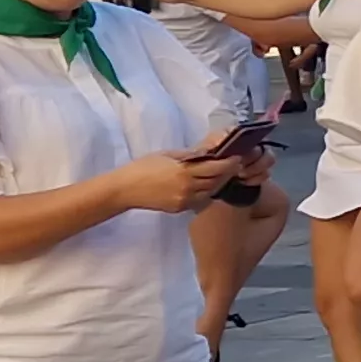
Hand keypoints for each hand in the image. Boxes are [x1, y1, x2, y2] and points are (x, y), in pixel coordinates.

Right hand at [116, 150, 246, 215]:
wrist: (124, 190)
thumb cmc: (142, 167)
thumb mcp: (167, 155)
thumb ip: (189, 156)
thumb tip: (208, 152)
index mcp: (184, 172)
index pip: (215, 168)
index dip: (229, 163)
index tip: (237, 157)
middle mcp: (187, 189)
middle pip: (216, 181)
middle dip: (226, 172)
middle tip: (232, 164)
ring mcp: (184, 201)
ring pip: (210, 192)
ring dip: (217, 183)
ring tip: (220, 173)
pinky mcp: (179, 209)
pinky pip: (199, 200)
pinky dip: (206, 191)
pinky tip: (205, 184)